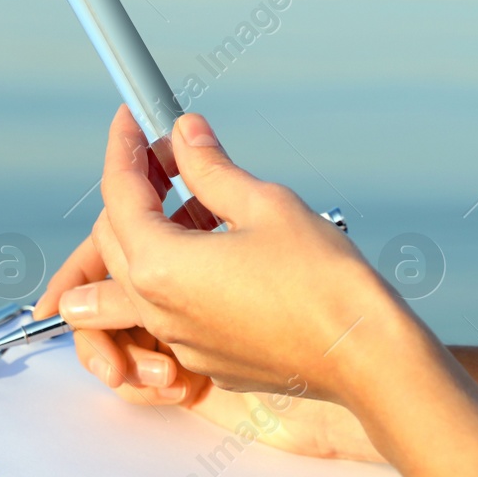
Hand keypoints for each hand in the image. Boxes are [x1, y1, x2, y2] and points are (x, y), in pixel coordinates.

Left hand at [55, 106, 417, 405]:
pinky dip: (175, 271)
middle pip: (113, 237)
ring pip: (134, 279)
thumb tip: (186, 135)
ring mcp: (180, 339)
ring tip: (193, 201)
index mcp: (162, 266)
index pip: (120, 193)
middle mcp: (158, 309)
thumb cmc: (323, 284)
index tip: (131, 119)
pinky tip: (216, 246)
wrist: (364, 355)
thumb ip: (211, 167)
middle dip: (134, 189)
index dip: (124, 147)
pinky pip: (167, 309)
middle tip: (170, 156)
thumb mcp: (264, 204)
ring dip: (150, 233)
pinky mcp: (206, 357)